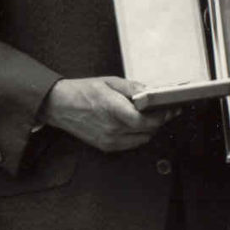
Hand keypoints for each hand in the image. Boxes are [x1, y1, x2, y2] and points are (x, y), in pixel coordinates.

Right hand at [42, 75, 166, 152]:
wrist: (59, 106)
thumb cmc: (81, 92)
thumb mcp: (109, 82)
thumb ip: (133, 88)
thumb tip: (150, 92)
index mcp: (113, 109)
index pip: (146, 121)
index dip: (162, 116)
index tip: (170, 109)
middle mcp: (112, 128)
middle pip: (148, 131)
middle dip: (158, 121)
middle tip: (162, 110)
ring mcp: (109, 140)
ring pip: (142, 140)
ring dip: (149, 129)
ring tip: (147, 117)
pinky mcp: (106, 147)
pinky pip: (131, 144)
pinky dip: (137, 135)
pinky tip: (134, 125)